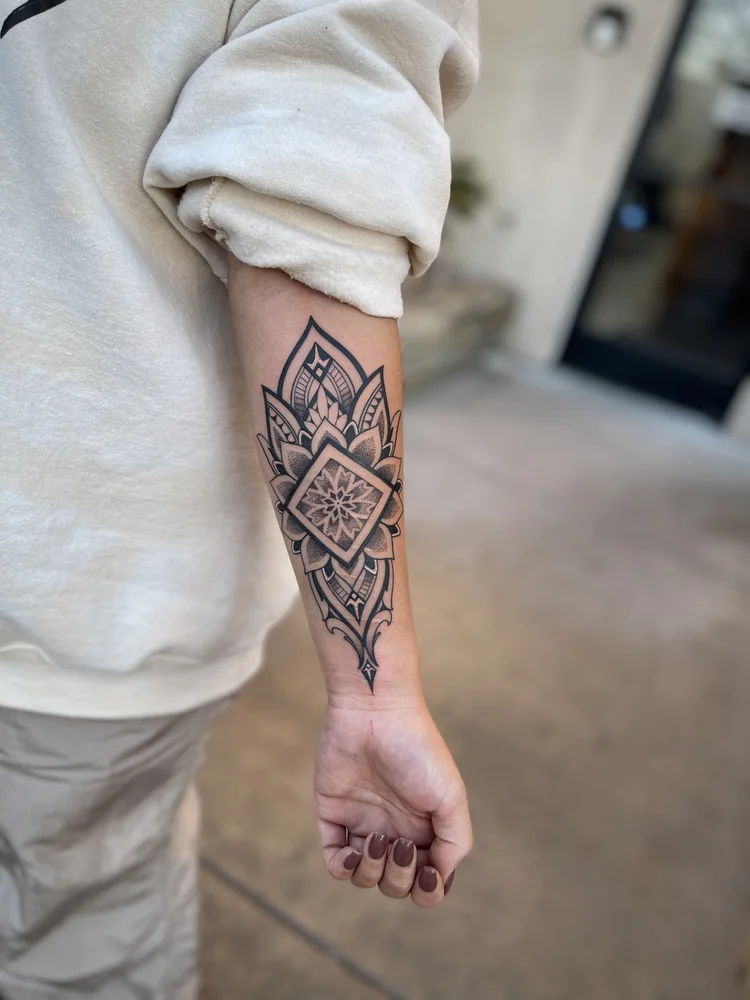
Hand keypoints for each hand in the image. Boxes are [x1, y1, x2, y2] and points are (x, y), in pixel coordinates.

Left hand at [315, 696, 471, 907]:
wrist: (374, 712)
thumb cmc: (417, 750)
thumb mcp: (451, 796)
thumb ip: (454, 842)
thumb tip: (438, 877)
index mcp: (426, 829)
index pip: (428, 883)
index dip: (427, 891)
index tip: (426, 871)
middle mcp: (395, 830)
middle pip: (396, 886)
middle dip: (398, 879)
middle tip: (398, 843)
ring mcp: (363, 824)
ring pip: (365, 879)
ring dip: (371, 873)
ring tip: (375, 840)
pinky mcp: (334, 815)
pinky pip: (334, 861)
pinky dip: (342, 868)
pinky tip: (351, 851)